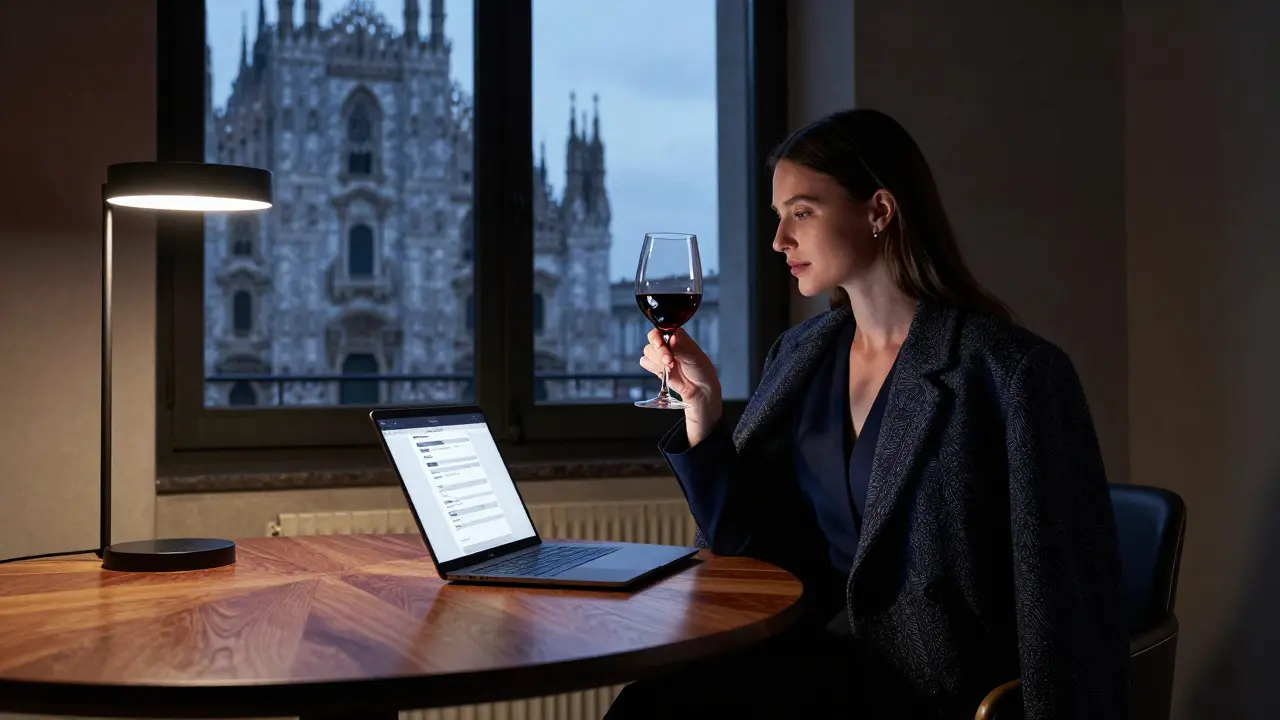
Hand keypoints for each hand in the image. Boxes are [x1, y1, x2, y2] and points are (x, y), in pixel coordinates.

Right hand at [639, 328, 722, 442]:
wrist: (699, 390)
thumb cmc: (702, 371)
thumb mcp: (695, 358)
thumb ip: (681, 348)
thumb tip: (672, 338)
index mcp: (678, 337)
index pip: (662, 329)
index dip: (658, 336)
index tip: (661, 345)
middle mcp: (668, 344)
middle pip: (652, 340)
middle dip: (659, 352)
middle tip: (669, 360)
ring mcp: (662, 356)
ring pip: (647, 351)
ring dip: (656, 360)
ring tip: (670, 367)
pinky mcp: (657, 367)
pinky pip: (645, 362)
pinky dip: (652, 367)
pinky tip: (663, 371)